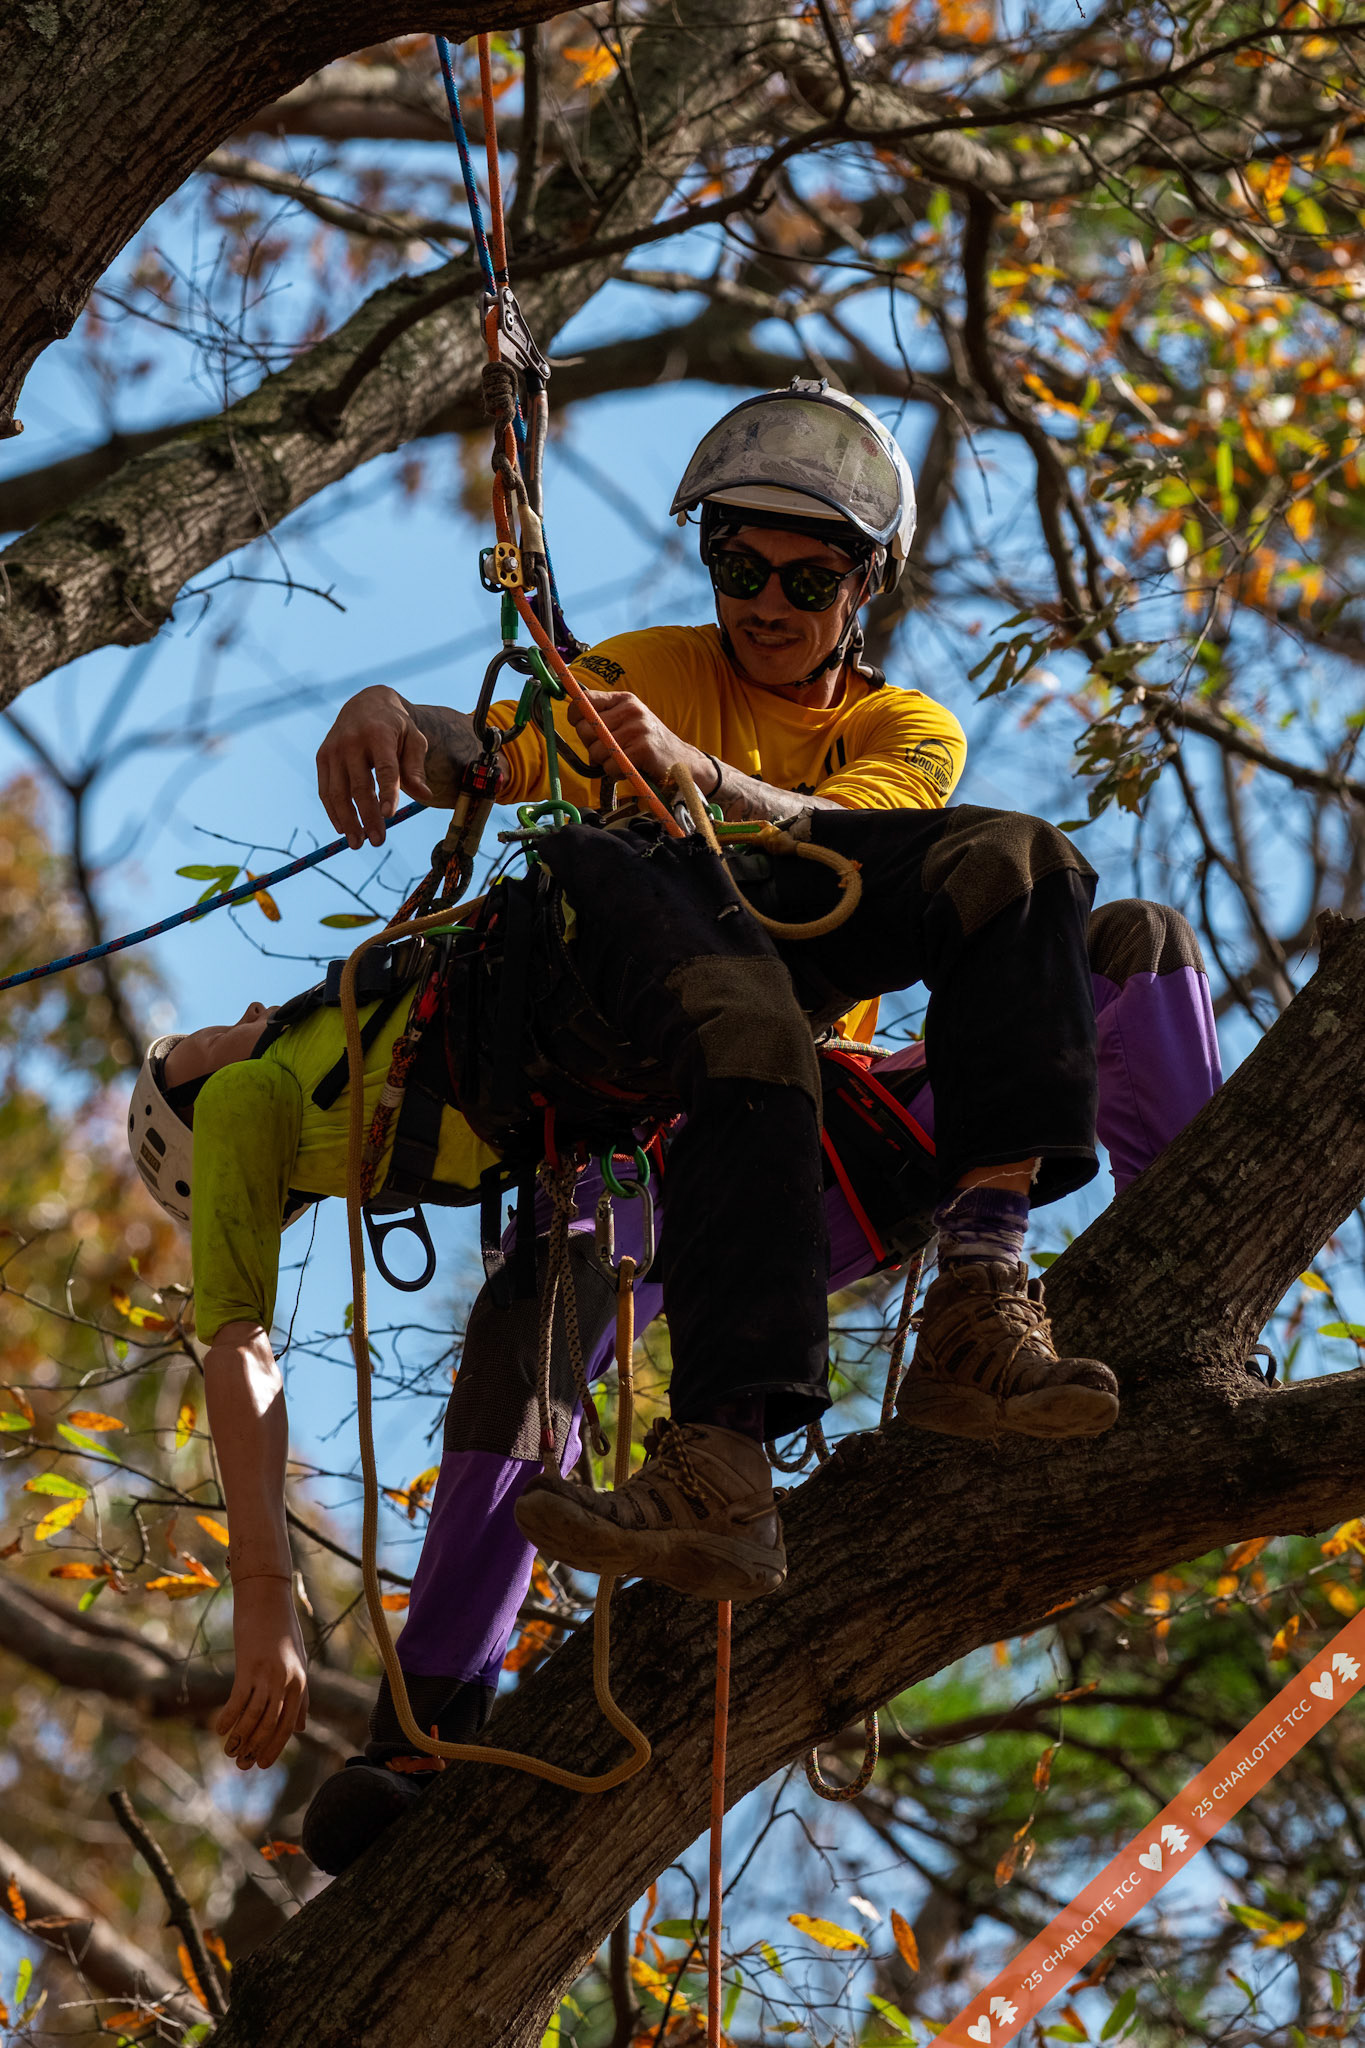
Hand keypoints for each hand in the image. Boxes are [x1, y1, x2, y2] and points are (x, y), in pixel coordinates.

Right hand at [217, 1578, 309, 1770]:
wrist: (268, 1597)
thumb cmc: (282, 1630)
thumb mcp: (298, 1662)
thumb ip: (300, 1696)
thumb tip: (301, 1728)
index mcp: (301, 1683)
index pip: (289, 1725)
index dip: (275, 1747)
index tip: (261, 1764)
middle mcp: (287, 1681)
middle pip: (272, 1725)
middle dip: (256, 1748)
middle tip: (241, 1766)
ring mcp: (268, 1674)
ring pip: (255, 1716)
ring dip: (241, 1738)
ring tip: (229, 1752)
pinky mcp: (249, 1666)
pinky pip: (239, 1699)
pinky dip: (229, 1717)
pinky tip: (219, 1729)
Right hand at [317, 687, 433, 848]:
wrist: (365, 704)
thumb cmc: (396, 728)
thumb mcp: (413, 740)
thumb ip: (416, 768)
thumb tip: (425, 796)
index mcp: (379, 734)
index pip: (384, 768)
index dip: (386, 792)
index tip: (390, 816)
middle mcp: (352, 741)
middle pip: (359, 786)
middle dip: (368, 816)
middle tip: (378, 841)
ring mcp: (333, 750)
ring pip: (338, 792)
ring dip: (348, 821)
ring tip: (358, 843)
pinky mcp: (322, 758)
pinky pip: (325, 790)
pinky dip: (333, 811)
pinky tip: (343, 829)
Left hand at [567, 689, 704, 787]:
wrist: (683, 763)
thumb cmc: (649, 746)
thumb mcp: (629, 723)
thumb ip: (604, 720)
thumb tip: (576, 722)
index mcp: (624, 700)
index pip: (585, 700)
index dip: (577, 718)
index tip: (586, 730)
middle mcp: (630, 709)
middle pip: (585, 729)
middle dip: (591, 746)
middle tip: (609, 752)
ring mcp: (637, 728)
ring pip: (596, 751)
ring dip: (605, 763)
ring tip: (622, 761)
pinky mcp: (642, 748)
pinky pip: (611, 765)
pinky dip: (616, 773)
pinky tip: (630, 768)